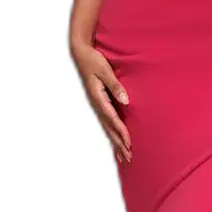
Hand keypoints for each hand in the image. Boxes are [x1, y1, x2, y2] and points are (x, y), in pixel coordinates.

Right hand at [72, 40, 131, 163]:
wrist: (82, 53)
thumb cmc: (93, 60)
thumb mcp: (105, 70)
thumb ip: (115, 85)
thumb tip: (125, 100)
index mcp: (98, 97)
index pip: (112, 118)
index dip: (121, 131)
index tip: (129, 143)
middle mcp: (97, 104)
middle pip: (110, 128)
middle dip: (119, 143)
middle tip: (129, 158)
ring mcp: (97, 105)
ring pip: (108, 128)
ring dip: (116, 142)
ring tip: (124, 157)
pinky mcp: (99, 102)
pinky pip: (107, 121)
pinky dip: (112, 133)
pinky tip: (117, 140)